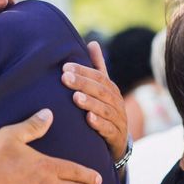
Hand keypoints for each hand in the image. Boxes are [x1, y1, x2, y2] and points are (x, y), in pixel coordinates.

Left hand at [62, 41, 127, 160]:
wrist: (116, 141)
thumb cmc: (104, 110)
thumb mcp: (101, 89)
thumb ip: (97, 68)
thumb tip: (93, 42)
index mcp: (111, 90)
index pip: (98, 77)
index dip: (83, 71)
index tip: (65, 67)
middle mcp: (117, 103)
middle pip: (101, 91)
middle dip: (83, 84)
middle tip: (65, 78)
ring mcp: (118, 120)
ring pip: (105, 109)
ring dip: (90, 102)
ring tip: (76, 97)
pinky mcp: (116, 137)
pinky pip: (109, 129)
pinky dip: (100, 124)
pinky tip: (89, 119)